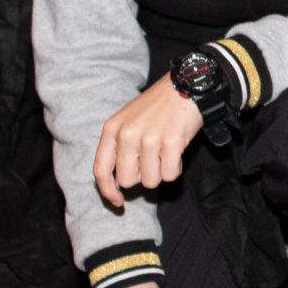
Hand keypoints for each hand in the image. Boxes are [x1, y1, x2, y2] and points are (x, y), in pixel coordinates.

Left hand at [92, 78, 203, 211]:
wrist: (186, 86)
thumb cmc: (158, 107)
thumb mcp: (128, 121)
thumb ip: (119, 147)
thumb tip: (118, 183)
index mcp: (112, 129)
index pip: (101, 170)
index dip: (108, 191)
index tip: (118, 202)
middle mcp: (127, 134)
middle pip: (128, 180)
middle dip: (142, 176)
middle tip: (153, 159)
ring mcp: (149, 138)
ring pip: (151, 181)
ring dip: (161, 171)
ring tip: (166, 151)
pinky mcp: (172, 142)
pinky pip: (170, 175)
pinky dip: (175, 168)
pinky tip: (177, 151)